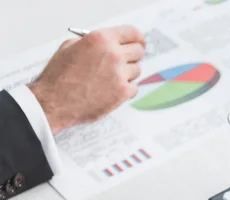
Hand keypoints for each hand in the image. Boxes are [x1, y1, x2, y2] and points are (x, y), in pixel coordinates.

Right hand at [29, 25, 145, 133]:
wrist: (54, 102)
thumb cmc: (59, 76)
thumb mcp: (71, 47)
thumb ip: (95, 42)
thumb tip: (112, 43)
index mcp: (101, 39)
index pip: (132, 33)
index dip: (137, 38)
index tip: (139, 43)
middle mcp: (113, 54)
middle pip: (138, 51)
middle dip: (132, 56)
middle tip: (125, 62)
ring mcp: (119, 74)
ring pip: (137, 70)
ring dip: (126, 74)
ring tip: (108, 79)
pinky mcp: (123, 92)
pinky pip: (134, 88)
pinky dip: (125, 90)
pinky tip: (109, 90)